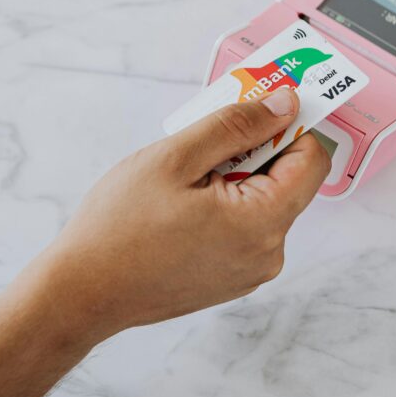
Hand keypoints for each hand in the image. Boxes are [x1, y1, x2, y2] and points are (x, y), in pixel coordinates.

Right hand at [43, 87, 330, 337]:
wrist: (83, 292)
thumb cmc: (119, 228)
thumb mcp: (176, 157)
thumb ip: (237, 126)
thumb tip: (284, 105)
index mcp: (262, 222)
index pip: (312, 160)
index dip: (289, 125)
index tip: (256, 106)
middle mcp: (268, 253)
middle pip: (287, 180)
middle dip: (252, 149)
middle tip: (201, 142)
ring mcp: (251, 270)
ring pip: (264, 201)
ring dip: (234, 176)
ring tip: (183, 180)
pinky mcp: (232, 279)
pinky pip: (246, 226)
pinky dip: (225, 204)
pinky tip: (182, 205)